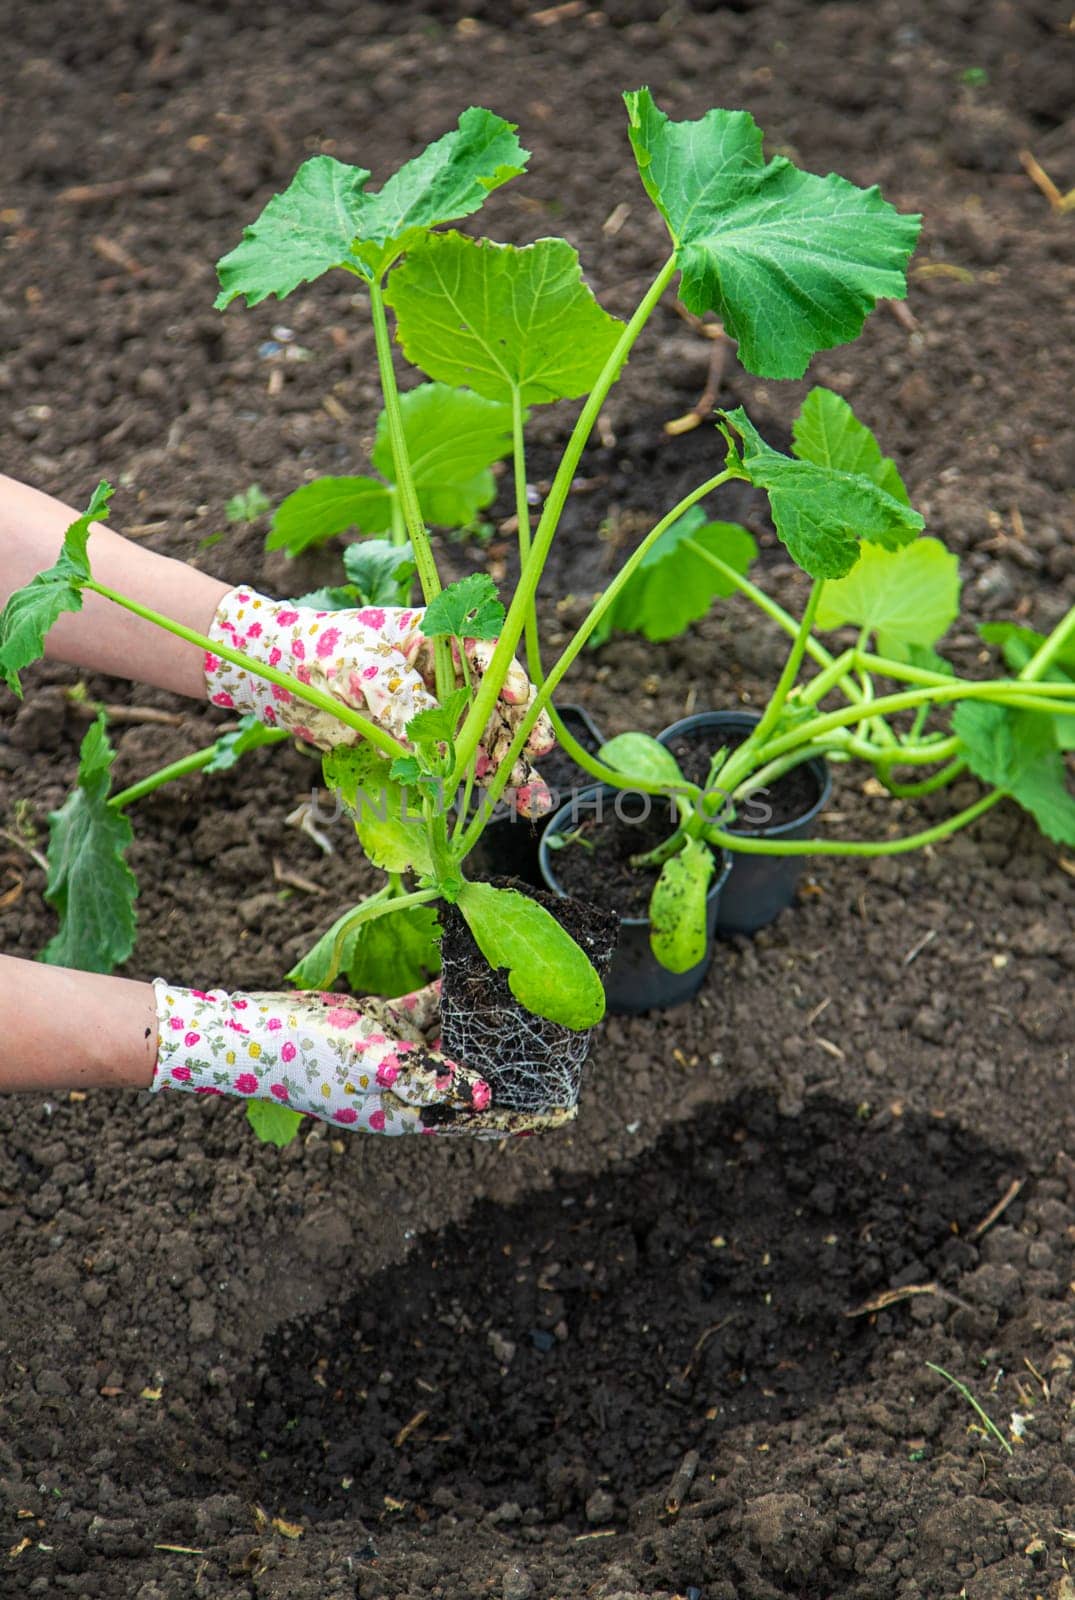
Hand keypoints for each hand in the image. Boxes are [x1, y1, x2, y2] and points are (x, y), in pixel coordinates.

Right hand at [151, 978, 572, 1136]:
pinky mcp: (383, 1025)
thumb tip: (483, 1097)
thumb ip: (431, 1078)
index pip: (480, 1119)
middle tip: (560, 1043)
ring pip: (455, 1038)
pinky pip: (427, 1010)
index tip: (566, 1111)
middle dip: (513, 1061)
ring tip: (529, 1000)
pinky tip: (476, 970)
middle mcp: (410, 1088)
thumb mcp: (376, 1067)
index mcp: (410, 1113)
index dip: (524, 1116)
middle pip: (475, 1074)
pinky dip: (449, 993)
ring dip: (485, 1020)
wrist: (256, 1031)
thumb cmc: (313, 1057)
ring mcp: (397, 1056)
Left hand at [203, 587, 554, 815]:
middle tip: (537, 750)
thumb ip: (400, 699)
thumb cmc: (319, 649)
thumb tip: (433, 750)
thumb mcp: (361, 664)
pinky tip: (516, 807)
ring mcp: (440, 715)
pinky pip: (464, 769)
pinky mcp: (425, 750)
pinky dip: (488, 789)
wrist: (279, 677)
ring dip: (513, 768)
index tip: (514, 697)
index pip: (485, 650)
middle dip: (521, 728)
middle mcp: (449, 676)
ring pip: (490, 741)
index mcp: (438, 636)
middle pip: (499, 702)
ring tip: (531, 797)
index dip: (506, 674)